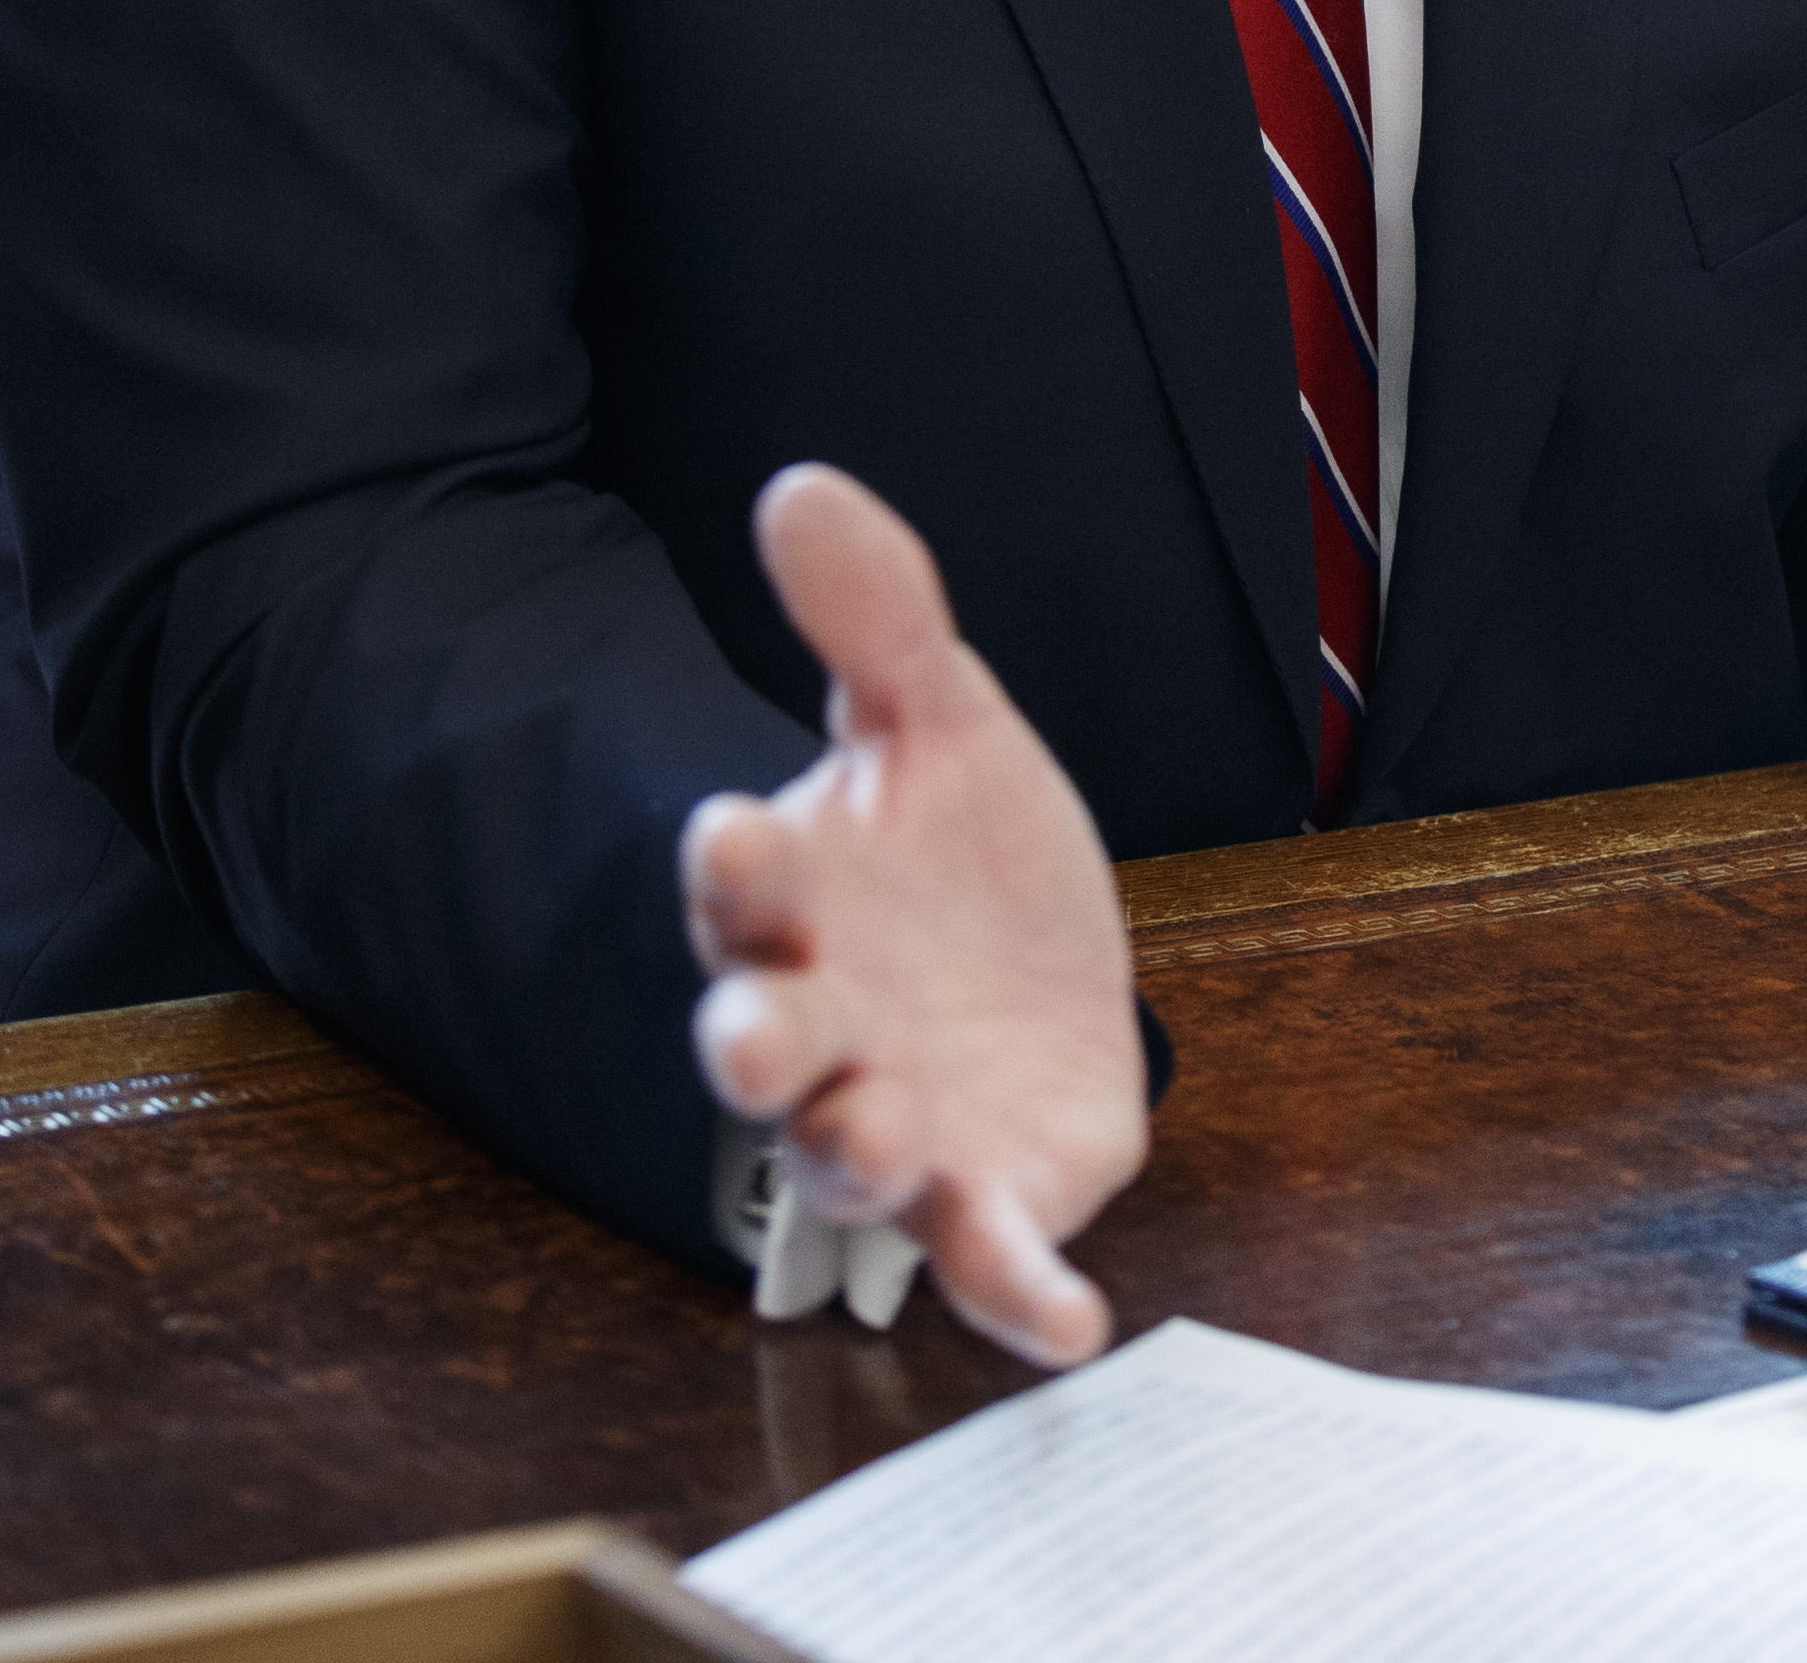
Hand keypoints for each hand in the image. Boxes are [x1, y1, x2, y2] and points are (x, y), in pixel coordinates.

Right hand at [681, 465, 1146, 1366]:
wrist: (1042, 964)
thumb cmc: (957, 852)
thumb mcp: (941, 719)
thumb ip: (876, 619)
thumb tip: (802, 483)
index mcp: (802, 905)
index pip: (746, 885)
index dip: (735, 866)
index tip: (733, 831)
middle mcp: (828, 1027)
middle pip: (763, 1050)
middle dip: (754, 1046)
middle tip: (752, 1038)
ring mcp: (901, 1120)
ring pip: (854, 1157)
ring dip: (861, 1151)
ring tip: (884, 1132)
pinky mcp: (992, 1190)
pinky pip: (992, 1257)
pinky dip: (1020, 1296)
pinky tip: (1073, 1324)